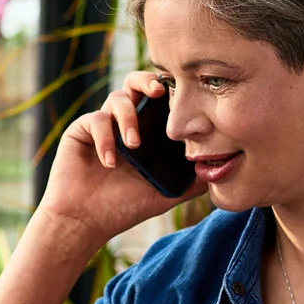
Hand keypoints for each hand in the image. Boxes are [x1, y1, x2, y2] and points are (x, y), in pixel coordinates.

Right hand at [33, 70, 198, 249]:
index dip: (171, 92)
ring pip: (116, 98)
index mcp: (146, 131)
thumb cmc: (123, 207)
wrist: (86, 222)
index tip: (184, 97)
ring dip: (128, 118)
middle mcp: (124, 122)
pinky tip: (111, 162)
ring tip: (134, 145)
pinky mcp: (81, 130)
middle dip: (148, 81)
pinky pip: (95, 120)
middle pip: (135, 83)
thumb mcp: (167, 193)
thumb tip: (222, 169)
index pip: (160, 100)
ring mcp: (102, 125)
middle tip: (159, 92)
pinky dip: (106, 139)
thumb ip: (192, 180)